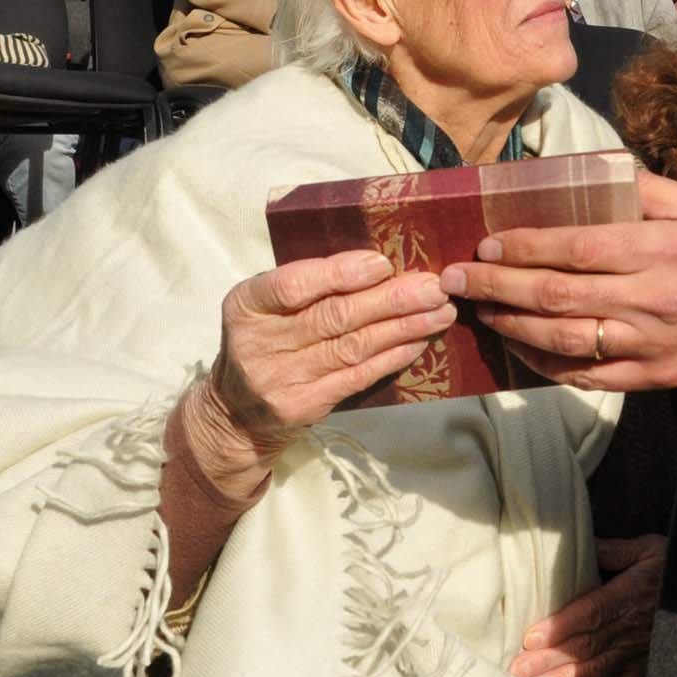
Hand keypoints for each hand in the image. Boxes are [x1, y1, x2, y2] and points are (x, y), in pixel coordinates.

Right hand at [188, 251, 456, 501]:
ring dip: (403, 328)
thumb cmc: (265, 340)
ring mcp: (280, 379)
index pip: (293, 284)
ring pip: (352, 347)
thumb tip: (380, 263)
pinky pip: (356, 377)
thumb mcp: (267, 306)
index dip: (340, 273)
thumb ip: (308, 284)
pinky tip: (419, 342)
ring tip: (440, 312)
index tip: (383, 264)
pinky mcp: (302, 407)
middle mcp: (259, 342)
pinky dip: (392, 357)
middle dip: (391, 299)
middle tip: (434, 286)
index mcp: (247, 304)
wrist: (235, 412)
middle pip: (334, 316)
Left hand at [441, 171, 676, 390]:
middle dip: (495, 287)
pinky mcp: (654, 378)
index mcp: (660, 248)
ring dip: (511, 327)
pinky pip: (588, 377)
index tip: (485, 243)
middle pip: (555, 294)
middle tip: (454, 280)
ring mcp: (649, 343)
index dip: (522, 247)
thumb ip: (648, 191)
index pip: (574, 247)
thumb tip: (594, 173)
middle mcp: (649, 298)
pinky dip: (548, 366)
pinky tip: (521, 351)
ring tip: (477, 313)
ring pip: (563, 339)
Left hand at [509, 535, 666, 676]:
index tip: (531, 637)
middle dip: (549, 660)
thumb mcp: (650, 549)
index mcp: (629, 595)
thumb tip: (584, 546)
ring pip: (596, 671)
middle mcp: (632, 628)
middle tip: (517, 670)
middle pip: (585, 647)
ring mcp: (638, 652)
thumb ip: (615, 550)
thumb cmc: (676, 568)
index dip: (560, 627)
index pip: (590, 613)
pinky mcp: (645, 668)